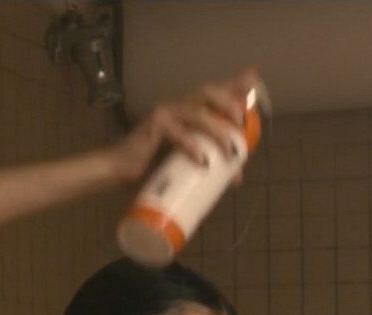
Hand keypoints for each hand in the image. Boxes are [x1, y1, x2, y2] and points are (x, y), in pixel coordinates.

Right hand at [105, 68, 256, 186]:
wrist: (119, 172)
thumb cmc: (150, 167)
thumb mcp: (186, 163)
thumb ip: (209, 163)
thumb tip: (237, 178)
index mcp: (186, 112)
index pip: (213, 94)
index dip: (233, 84)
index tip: (252, 79)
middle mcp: (177, 106)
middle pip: (208, 93)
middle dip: (229, 103)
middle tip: (242, 122)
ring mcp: (165, 112)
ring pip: (198, 112)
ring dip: (218, 130)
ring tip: (230, 150)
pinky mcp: (154, 124)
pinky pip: (178, 133)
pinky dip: (193, 147)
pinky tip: (203, 161)